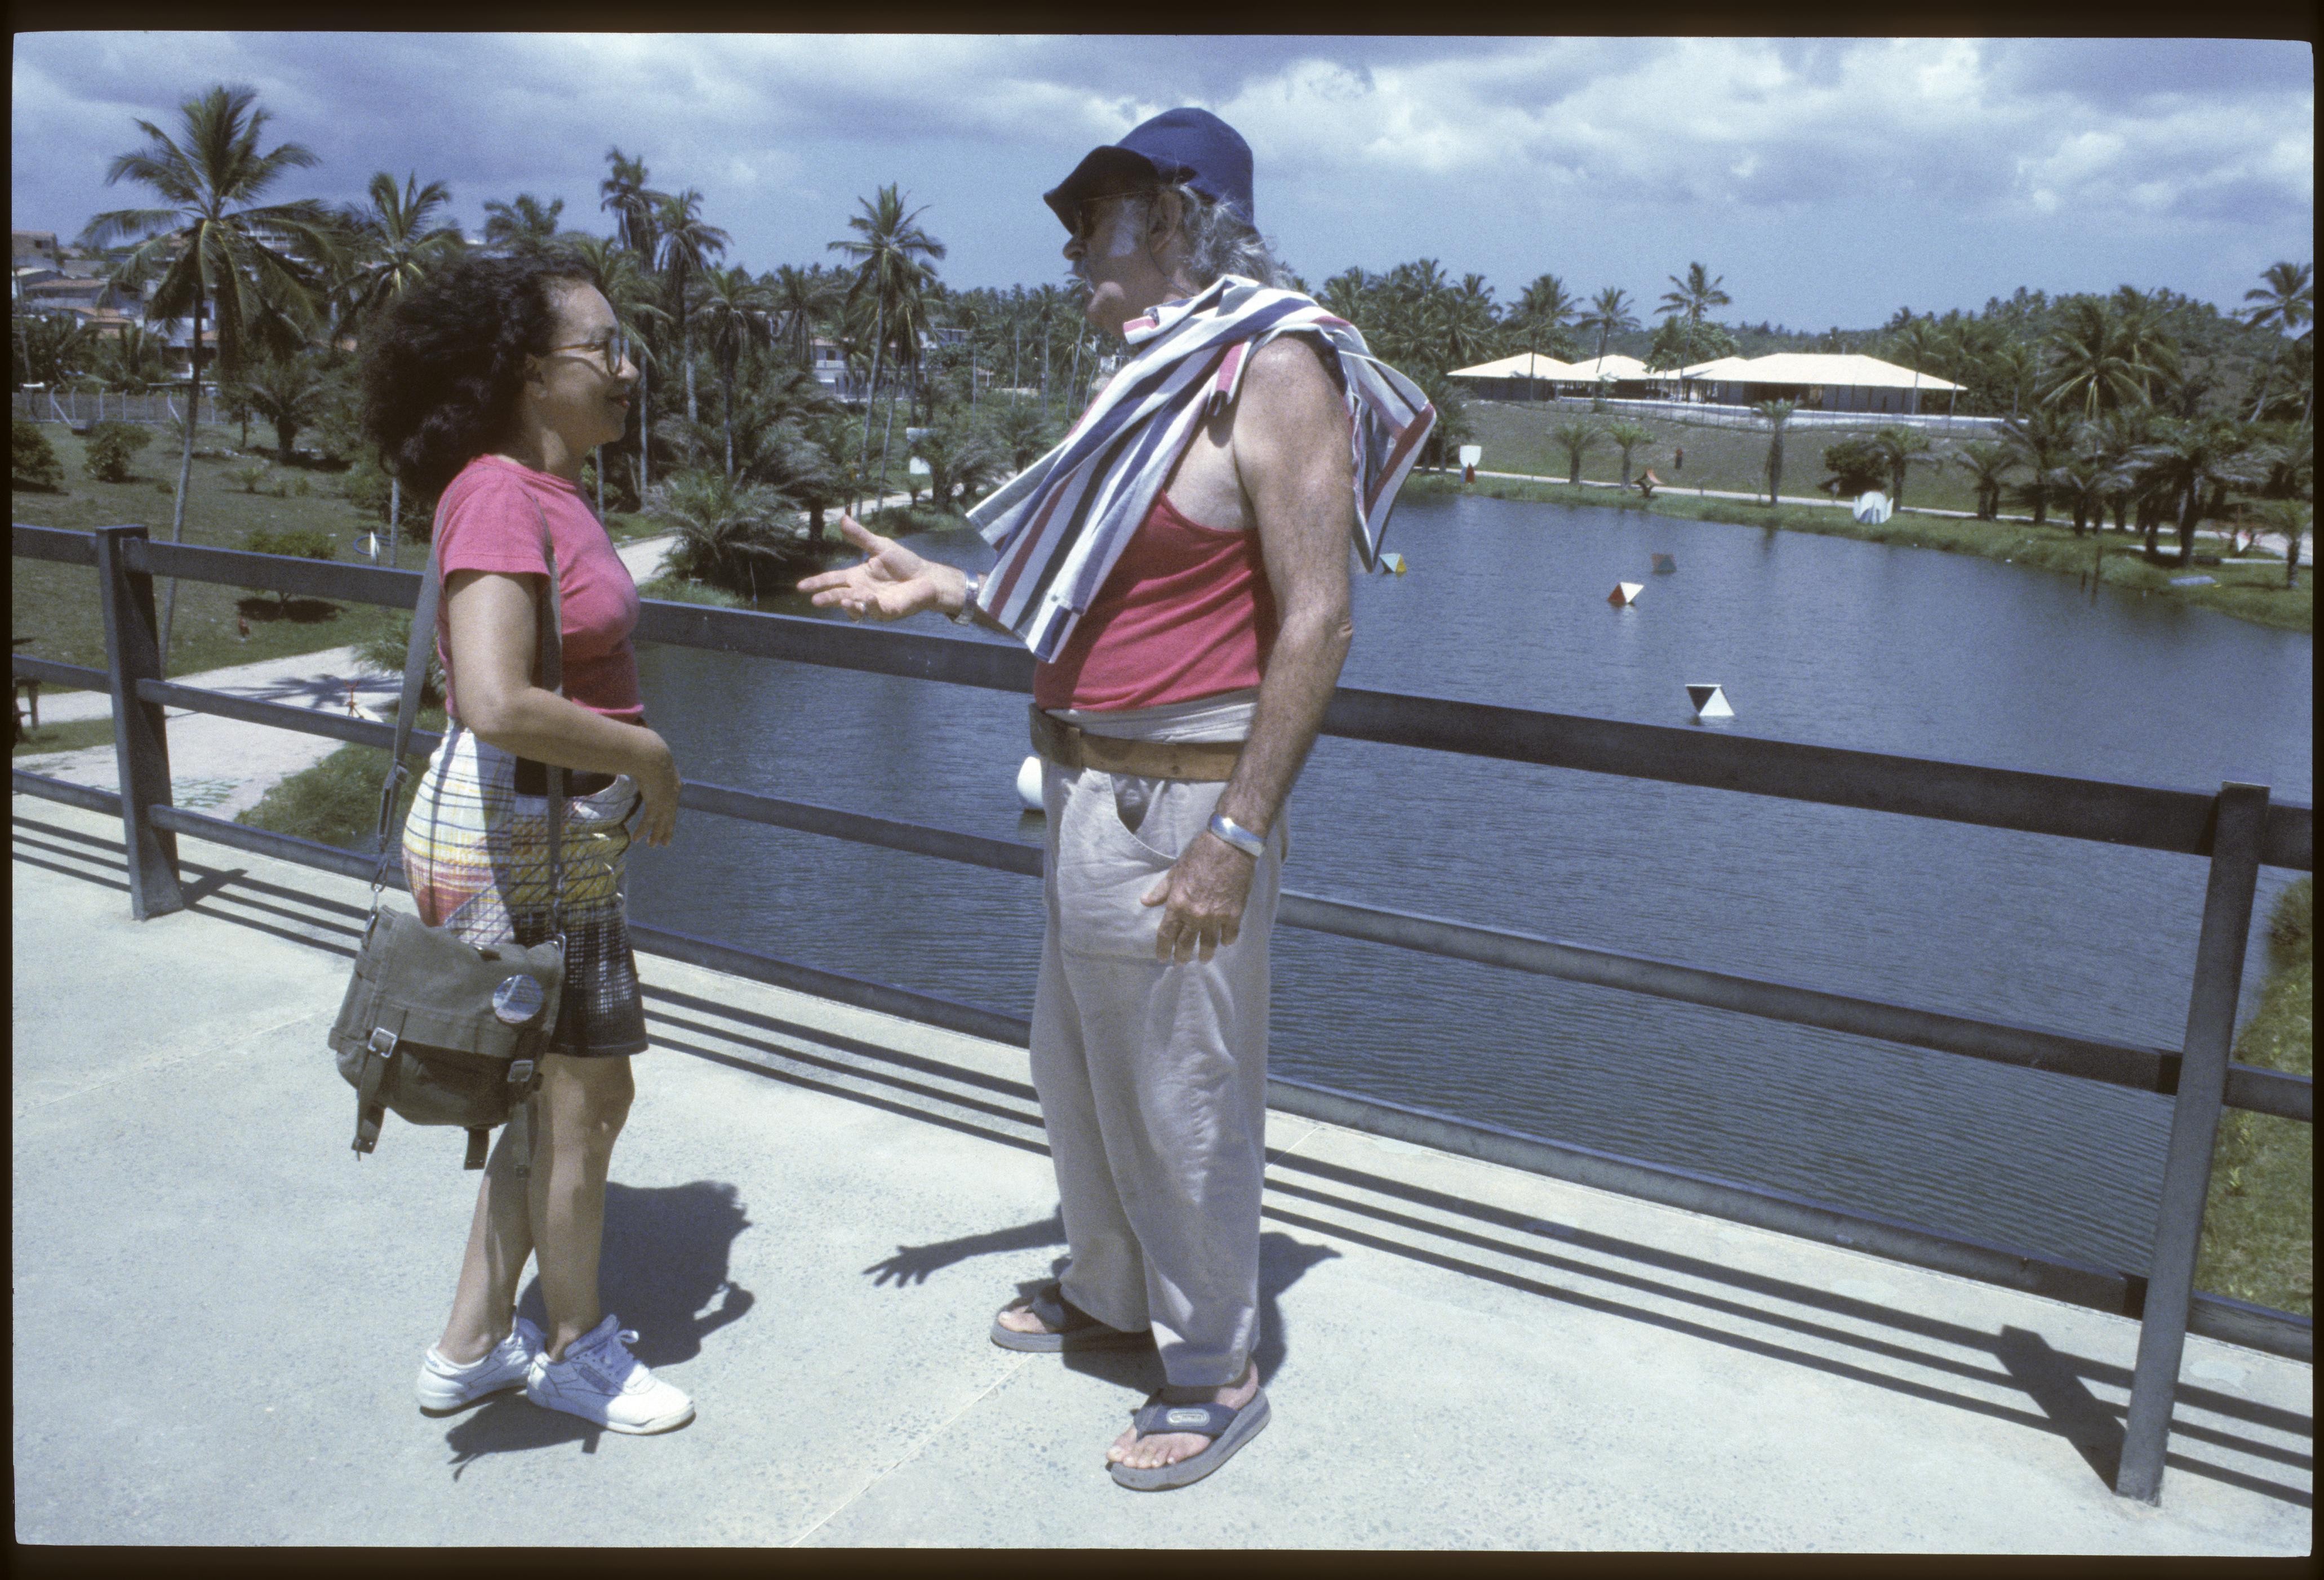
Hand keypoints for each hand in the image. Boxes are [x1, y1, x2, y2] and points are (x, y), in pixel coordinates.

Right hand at [632, 730, 680, 847]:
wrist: (651, 754)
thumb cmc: (648, 751)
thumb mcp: (651, 759)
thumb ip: (646, 763)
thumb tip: (636, 757)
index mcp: (674, 783)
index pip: (672, 803)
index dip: (669, 814)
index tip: (668, 822)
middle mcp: (673, 794)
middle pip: (670, 817)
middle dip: (667, 830)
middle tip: (665, 842)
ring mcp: (665, 800)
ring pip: (661, 823)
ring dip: (655, 835)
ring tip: (651, 845)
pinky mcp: (656, 804)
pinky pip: (649, 822)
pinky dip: (642, 831)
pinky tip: (637, 839)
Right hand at [795, 513, 954, 620]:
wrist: (926, 576)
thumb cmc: (904, 563)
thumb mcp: (880, 546)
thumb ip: (860, 536)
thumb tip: (843, 518)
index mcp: (857, 576)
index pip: (833, 580)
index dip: (817, 583)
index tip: (801, 586)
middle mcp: (861, 591)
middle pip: (839, 595)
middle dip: (827, 598)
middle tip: (815, 600)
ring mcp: (873, 603)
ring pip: (855, 606)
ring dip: (847, 605)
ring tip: (841, 600)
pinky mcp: (888, 611)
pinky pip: (875, 611)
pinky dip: (869, 606)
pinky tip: (867, 597)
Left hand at [1140, 831, 1256, 962]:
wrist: (1229, 846)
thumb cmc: (1200, 855)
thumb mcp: (1175, 871)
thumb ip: (1161, 890)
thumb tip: (1145, 901)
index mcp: (1177, 904)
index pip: (1166, 934)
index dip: (1162, 949)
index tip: (1162, 958)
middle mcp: (1195, 915)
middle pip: (1186, 943)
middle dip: (1181, 956)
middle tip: (1180, 962)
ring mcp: (1216, 916)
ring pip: (1209, 944)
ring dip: (1205, 954)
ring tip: (1203, 959)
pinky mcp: (1234, 914)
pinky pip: (1230, 935)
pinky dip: (1226, 940)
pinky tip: (1224, 942)